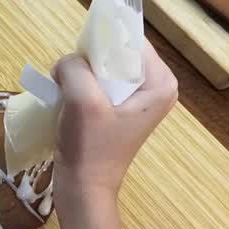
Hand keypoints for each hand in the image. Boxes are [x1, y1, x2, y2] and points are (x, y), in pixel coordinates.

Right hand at [51, 40, 177, 207]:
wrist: (84, 188)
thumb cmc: (90, 147)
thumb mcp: (82, 100)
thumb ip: (75, 66)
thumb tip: (67, 62)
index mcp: (160, 83)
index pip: (131, 40)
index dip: (103, 42)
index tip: (80, 60)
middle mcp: (154, 87)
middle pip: (116, 52)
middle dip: (90, 61)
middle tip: (71, 80)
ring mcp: (136, 100)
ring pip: (102, 67)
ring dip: (81, 75)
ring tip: (69, 95)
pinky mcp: (118, 109)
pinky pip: (97, 82)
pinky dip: (81, 87)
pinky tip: (70, 103)